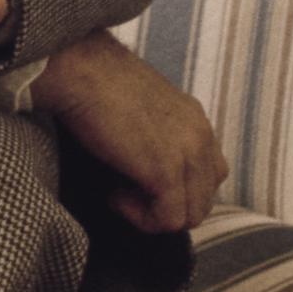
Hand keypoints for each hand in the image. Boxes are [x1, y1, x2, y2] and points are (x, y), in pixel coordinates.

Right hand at [33, 30, 225, 232]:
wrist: (81, 71)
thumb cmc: (97, 86)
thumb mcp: (144, 110)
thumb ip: (161, 137)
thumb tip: (149, 175)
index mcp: (196, 120)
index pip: (211, 174)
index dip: (178, 188)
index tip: (141, 180)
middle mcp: (201, 136)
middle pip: (203, 199)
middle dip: (167, 205)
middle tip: (128, 189)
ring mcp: (187, 154)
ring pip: (190, 215)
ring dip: (153, 214)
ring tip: (119, 191)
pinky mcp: (166, 172)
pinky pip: (168, 220)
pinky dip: (139, 218)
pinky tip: (114, 194)